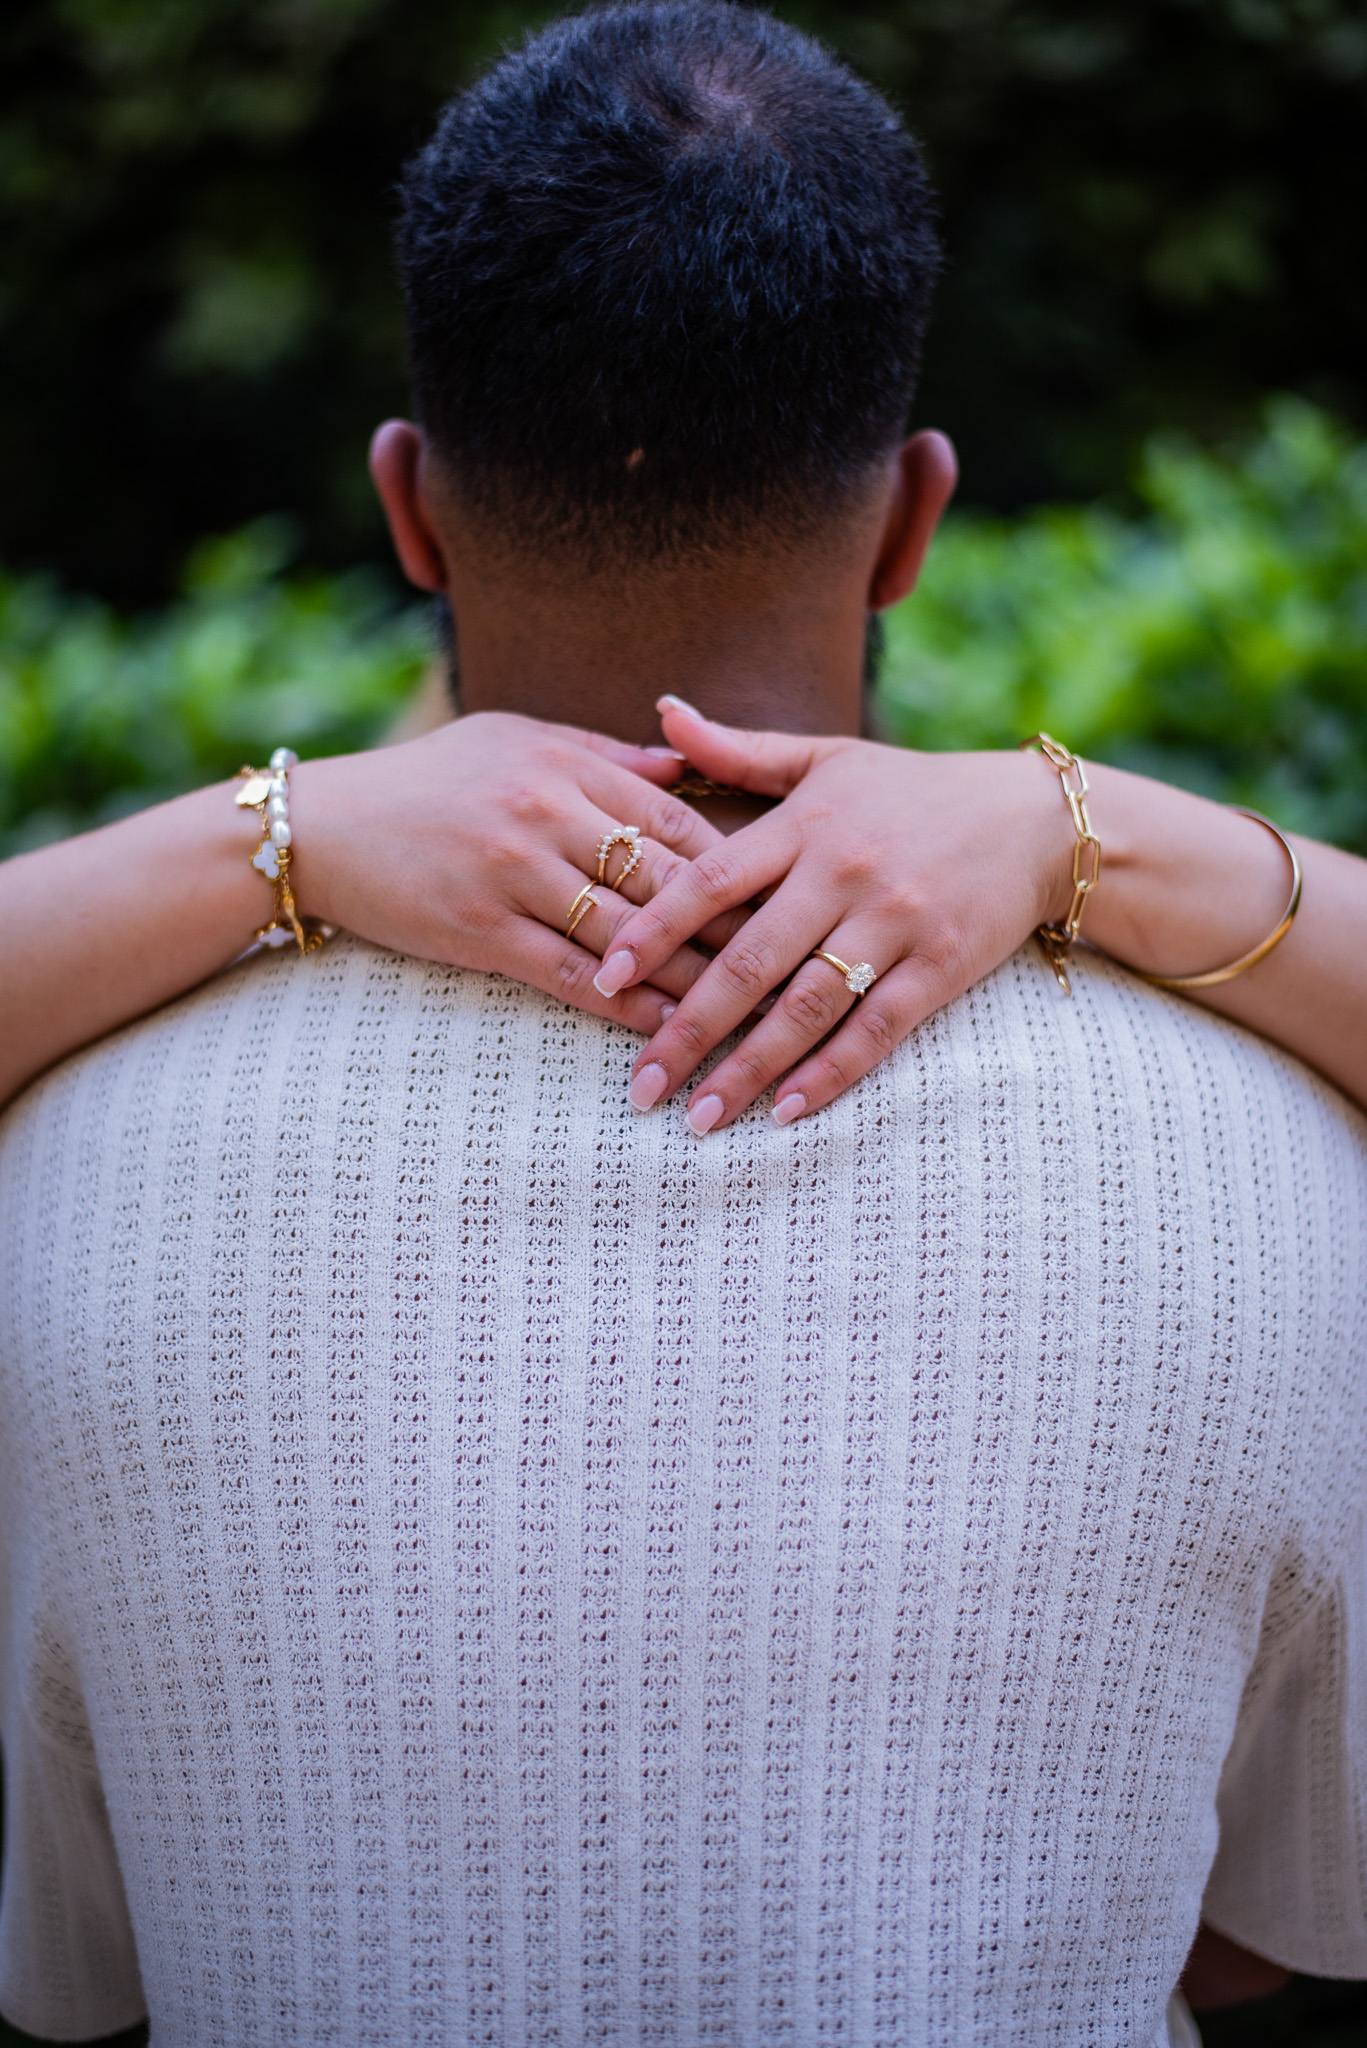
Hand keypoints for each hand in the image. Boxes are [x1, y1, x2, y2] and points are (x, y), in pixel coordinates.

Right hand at [289, 710, 746, 1034]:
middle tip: (798, 965)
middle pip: (666, 880)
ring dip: (693, 980)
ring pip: (628, 935)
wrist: (325, 827)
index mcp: (563, 764)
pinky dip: (624, 1006)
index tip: (787, 900)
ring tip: (751, 1014)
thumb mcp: (514, 739)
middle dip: (737, 928)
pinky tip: (665, 1029)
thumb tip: (685, 766)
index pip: (676, 821)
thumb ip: (603, 758)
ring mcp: (513, 876)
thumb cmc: (428, 780)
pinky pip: (571, 976)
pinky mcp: (481, 932)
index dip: (739, 865)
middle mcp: (545, 815)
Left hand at [595, 698, 1075, 1128]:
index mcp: (804, 825)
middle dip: (689, 1028)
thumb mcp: (826, 758)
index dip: (654, 930)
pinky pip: (876, 1029)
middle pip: (749, 959)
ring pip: (806, 1006)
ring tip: (701, 1119)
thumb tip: (662, 713)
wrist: (1034, 819)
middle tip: (640, 1085)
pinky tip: (784, 1111)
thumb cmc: (913, 791)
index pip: (711, 880)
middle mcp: (844, 873)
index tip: (605, 977)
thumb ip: (738, 750)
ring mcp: (894, 922)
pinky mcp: (939, 966)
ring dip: (748, 1068)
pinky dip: (829, 1073)